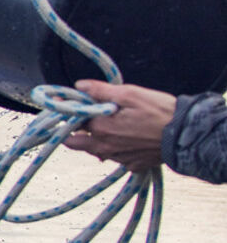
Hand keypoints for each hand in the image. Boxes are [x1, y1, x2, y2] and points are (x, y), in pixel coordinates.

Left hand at [63, 80, 177, 170]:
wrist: (186, 136)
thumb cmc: (159, 111)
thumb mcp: (130, 94)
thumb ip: (101, 90)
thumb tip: (80, 86)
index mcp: (100, 128)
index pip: (71, 121)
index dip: (68, 111)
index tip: (66, 103)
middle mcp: (105, 147)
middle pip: (74, 143)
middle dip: (73, 131)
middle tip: (82, 119)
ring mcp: (118, 159)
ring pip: (94, 150)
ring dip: (94, 140)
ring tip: (108, 126)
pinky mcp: (132, 165)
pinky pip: (114, 157)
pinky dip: (114, 148)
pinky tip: (126, 138)